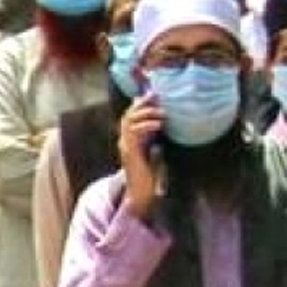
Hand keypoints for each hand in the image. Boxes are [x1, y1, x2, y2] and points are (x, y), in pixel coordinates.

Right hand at [117, 95, 164, 219]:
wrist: (141, 192)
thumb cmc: (149, 175)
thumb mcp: (154, 153)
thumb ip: (154, 140)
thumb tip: (161, 127)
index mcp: (131, 139)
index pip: (132, 116)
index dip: (140, 104)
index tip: (154, 94)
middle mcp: (125, 140)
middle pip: (128, 115)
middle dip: (141, 103)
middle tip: (155, 96)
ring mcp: (125, 146)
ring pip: (129, 121)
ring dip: (145, 113)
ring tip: (161, 112)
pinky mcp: (129, 152)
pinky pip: (134, 133)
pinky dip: (146, 125)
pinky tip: (159, 124)